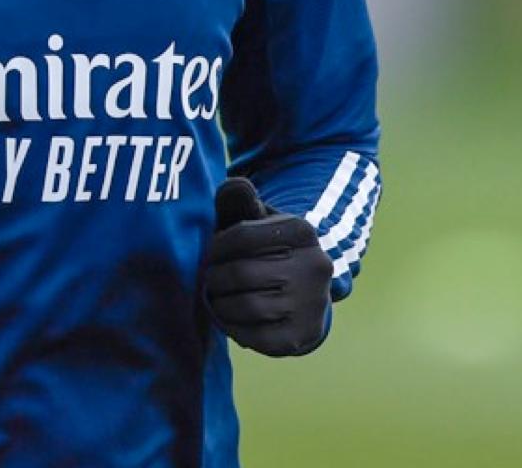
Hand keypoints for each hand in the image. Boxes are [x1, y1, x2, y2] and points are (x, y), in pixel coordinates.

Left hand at [201, 177, 332, 356]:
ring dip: (220, 304)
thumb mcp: (255, 221)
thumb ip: (238, 201)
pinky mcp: (303, 335)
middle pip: (241, 273)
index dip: (215, 247)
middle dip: (214, 278)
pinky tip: (229, 318)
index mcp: (301, 231)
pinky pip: (256, 337)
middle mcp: (314, 266)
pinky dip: (233, 328)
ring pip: (247, 306)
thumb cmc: (264, 249)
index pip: (241, 236)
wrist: (300, 291)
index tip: (208, 253)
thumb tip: (236, 184)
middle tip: (207, 279)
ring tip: (215, 298)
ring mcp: (312, 303)